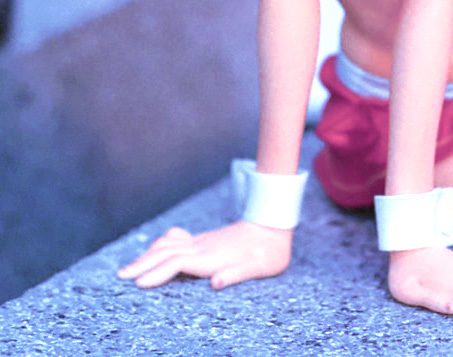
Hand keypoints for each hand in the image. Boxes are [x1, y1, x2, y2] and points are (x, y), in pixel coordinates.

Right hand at [117, 220, 292, 289]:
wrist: (274, 225)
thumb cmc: (268, 253)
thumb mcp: (257, 268)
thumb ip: (235, 274)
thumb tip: (215, 282)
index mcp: (211, 256)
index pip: (177, 263)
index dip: (157, 273)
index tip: (138, 284)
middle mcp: (202, 246)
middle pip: (166, 252)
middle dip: (142, 263)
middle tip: (120, 276)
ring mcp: (202, 240)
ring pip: (168, 245)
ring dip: (147, 254)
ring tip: (128, 268)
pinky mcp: (204, 239)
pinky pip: (177, 239)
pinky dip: (161, 244)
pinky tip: (155, 249)